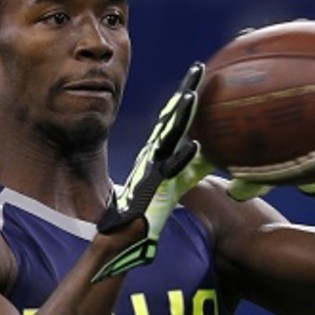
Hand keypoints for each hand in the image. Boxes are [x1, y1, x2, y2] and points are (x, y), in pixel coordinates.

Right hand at [93, 63, 211, 280]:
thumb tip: (200, 156)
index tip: (196, 76)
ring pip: (168, 140)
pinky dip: (181, 160)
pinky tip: (195, 147)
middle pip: (171, 121)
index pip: (171, 122)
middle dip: (185, 93)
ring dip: (180, 117)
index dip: (183, 100)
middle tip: (198, 68)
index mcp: (155, 159)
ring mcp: (152, 175)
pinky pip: (169, 175)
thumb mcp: (165, 190)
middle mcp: (153, 162)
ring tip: (192, 94)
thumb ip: (183, 172)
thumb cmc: (139, 220)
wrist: (115, 246)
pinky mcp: (152, 194)